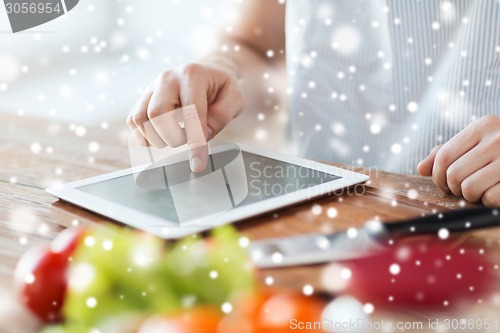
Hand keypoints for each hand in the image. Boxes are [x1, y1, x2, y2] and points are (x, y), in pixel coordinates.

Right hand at [127, 63, 244, 171]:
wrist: (209, 72)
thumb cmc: (222, 87)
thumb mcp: (234, 97)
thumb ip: (221, 116)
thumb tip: (204, 136)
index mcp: (192, 75)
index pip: (191, 112)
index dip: (195, 141)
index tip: (198, 164)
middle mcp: (168, 78)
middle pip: (157, 112)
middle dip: (171, 137)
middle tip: (184, 141)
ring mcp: (152, 87)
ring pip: (140, 117)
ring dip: (155, 138)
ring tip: (171, 140)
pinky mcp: (144, 98)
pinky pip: (133, 119)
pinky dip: (142, 135)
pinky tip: (157, 139)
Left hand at [417, 115, 499, 206]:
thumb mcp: (478, 143)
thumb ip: (448, 153)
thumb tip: (421, 168)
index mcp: (484, 126)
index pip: (443, 156)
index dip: (438, 176)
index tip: (444, 183)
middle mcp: (498, 138)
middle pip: (454, 175)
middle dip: (454, 188)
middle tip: (464, 189)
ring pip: (469, 188)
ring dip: (471, 196)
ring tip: (481, 190)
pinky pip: (490, 198)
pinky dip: (489, 201)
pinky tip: (497, 193)